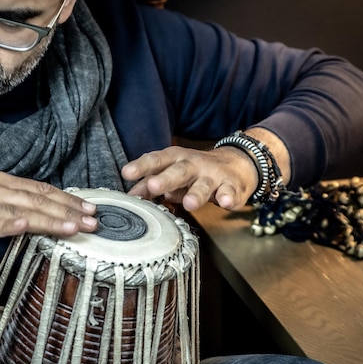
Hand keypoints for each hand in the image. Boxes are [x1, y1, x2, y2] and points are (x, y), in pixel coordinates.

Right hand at [0, 171, 97, 246]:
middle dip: (69, 210)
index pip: (41, 189)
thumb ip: (9, 205)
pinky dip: (11, 225)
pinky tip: (28, 228)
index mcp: (1, 182)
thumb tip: (35, 217)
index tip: (88, 209)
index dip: (67, 199)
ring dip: (51, 219)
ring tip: (73, 227)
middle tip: (93, 221)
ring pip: (23, 210)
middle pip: (39, 198)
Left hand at [122, 145, 258, 211]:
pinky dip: (228, 197)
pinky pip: (229, 192)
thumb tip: (130, 195)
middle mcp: (193, 164)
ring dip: (196, 193)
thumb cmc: (195, 171)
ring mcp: (213, 175)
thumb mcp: (171, 172)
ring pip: (203, 185)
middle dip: (166, 179)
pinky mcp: (231, 186)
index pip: (156, 160)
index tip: (126, 173)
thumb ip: (150, 184)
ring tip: (189, 204)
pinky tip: (224, 202)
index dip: (141, 166)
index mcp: (175, 159)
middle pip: (178, 171)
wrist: (236, 163)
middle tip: (154, 187)